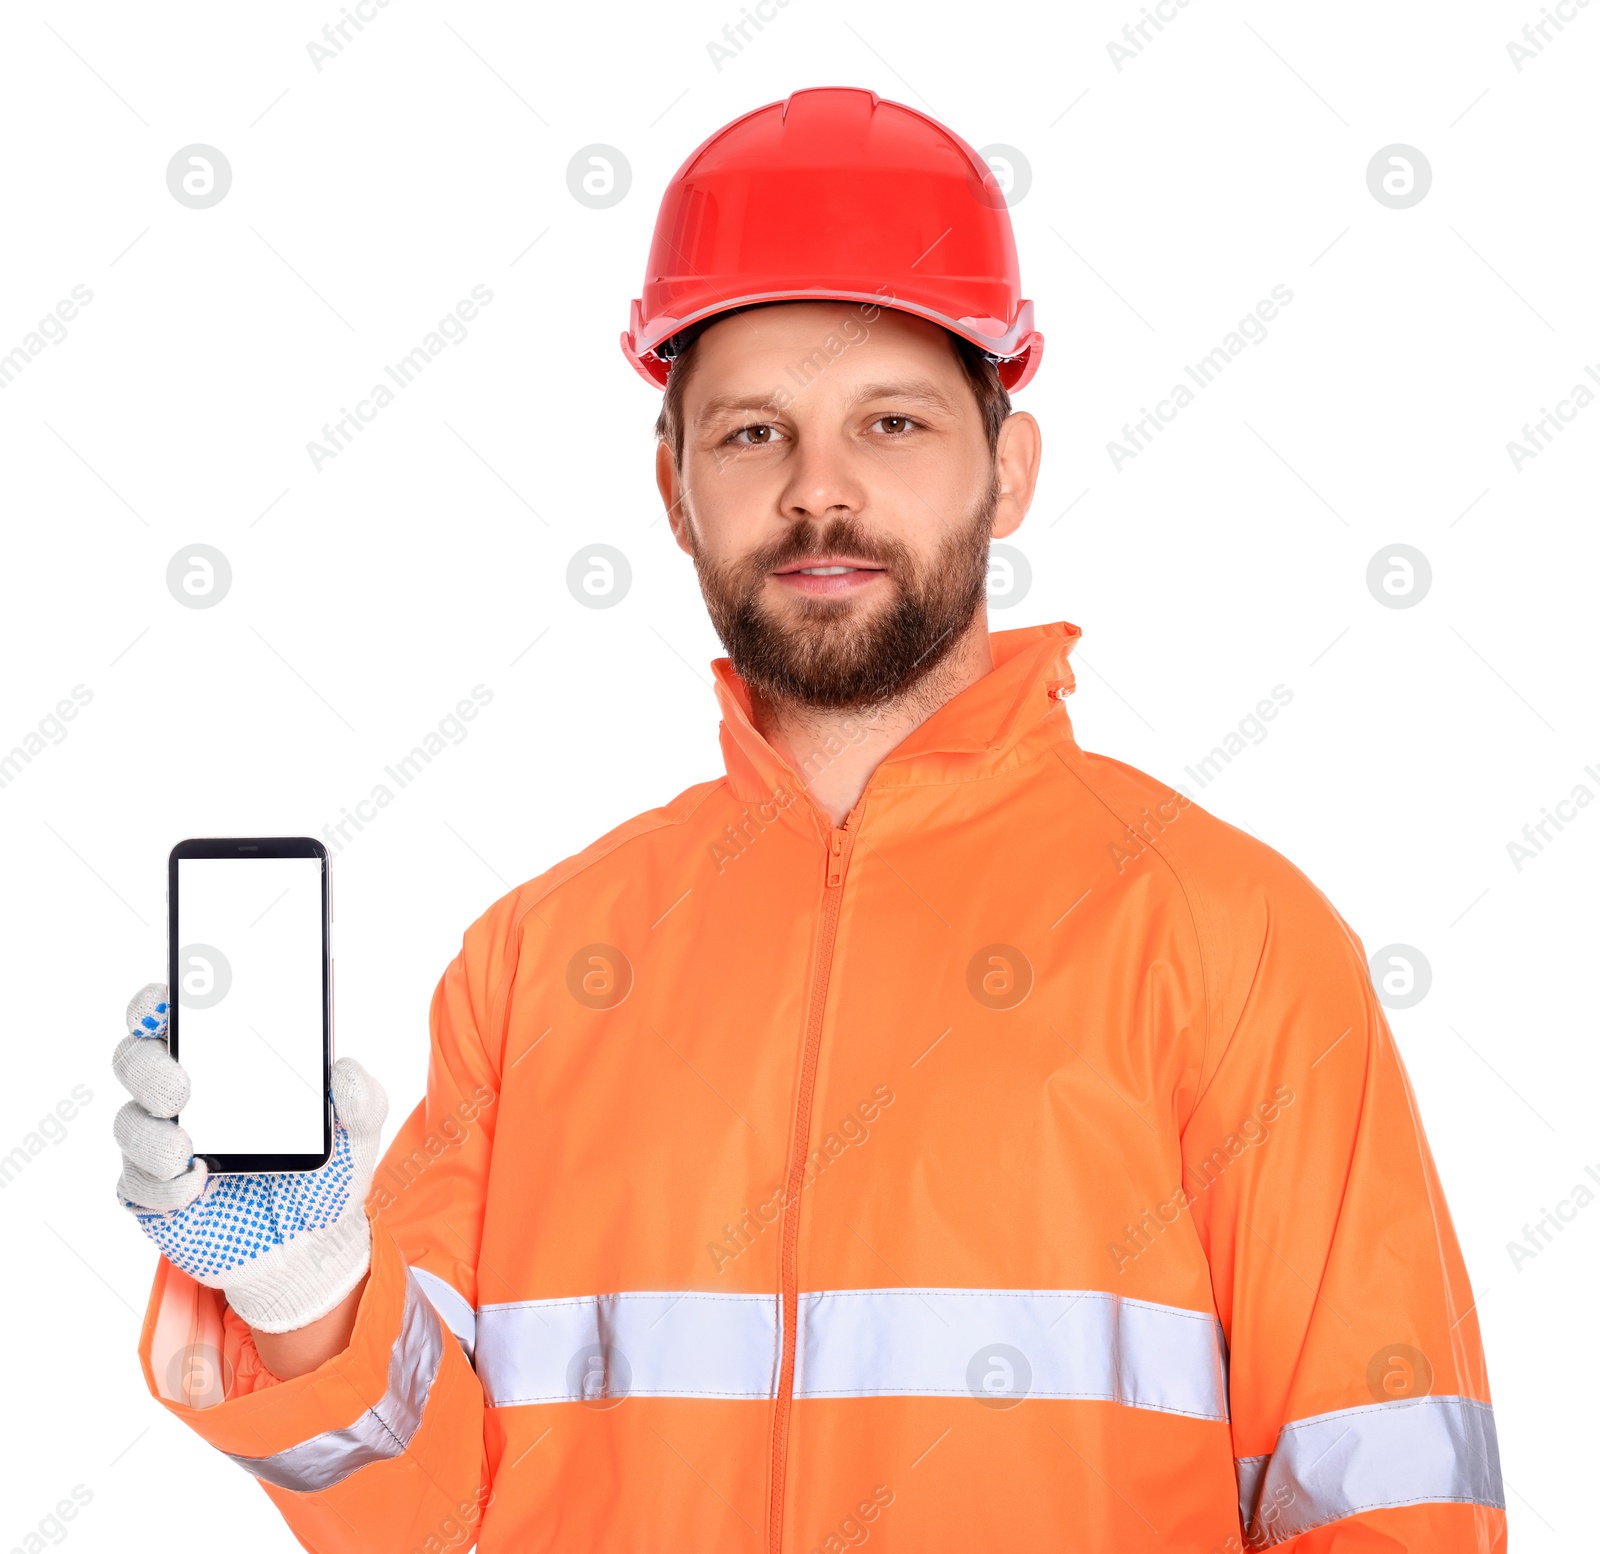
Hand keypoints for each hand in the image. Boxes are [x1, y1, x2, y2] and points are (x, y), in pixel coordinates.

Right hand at [113, 982, 386, 1333]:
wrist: (311, 1247)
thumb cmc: (325, 1171)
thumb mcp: (358, 1132)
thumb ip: (362, 1098)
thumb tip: (343, 1069)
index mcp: (229, 1062)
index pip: (177, 1017)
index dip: (158, 1003)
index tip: (165, 1003)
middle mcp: (187, 1096)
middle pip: (135, 1061)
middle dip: (148, 1067)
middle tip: (182, 1087)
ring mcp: (163, 1144)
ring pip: (129, 1122)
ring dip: (151, 1134)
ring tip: (187, 1149)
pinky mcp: (153, 1194)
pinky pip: (135, 1183)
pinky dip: (161, 1185)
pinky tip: (193, 1186)